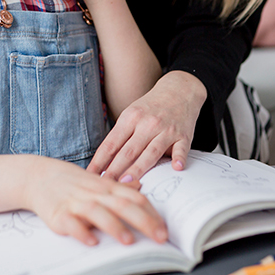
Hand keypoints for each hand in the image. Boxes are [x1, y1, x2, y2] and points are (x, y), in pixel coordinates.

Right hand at [25, 157, 166, 246]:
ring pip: (99, 213)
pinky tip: (91, 242)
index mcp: (107, 187)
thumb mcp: (98, 182)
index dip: (152, 213)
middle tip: (160, 237)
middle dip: (143, 221)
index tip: (165, 228)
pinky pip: (71, 223)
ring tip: (129, 241)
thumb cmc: (73, 182)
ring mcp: (76, 203)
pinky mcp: (59, 214)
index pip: (135, 198)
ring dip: (115, 226)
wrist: (38, 176)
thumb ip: (120, 188)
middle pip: (123, 205)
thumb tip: (142, 189)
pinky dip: (81, 232)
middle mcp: (95, 194)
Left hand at [87, 71, 206, 182]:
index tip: (91, 176)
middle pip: (128, 151)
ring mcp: (166, 129)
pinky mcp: (183, 135)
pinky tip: (176, 167)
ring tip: (128, 182)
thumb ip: (120, 137)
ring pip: (151, 152)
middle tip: (105, 185)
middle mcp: (147, 123)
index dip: (99, 161)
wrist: (179, 90)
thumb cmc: (150, 107)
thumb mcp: (131, 115)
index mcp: (130, 118)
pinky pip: (181, 148)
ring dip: (139, 167)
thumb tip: (103, 163)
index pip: (111, 144)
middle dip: (115, 169)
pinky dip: (179, 157)